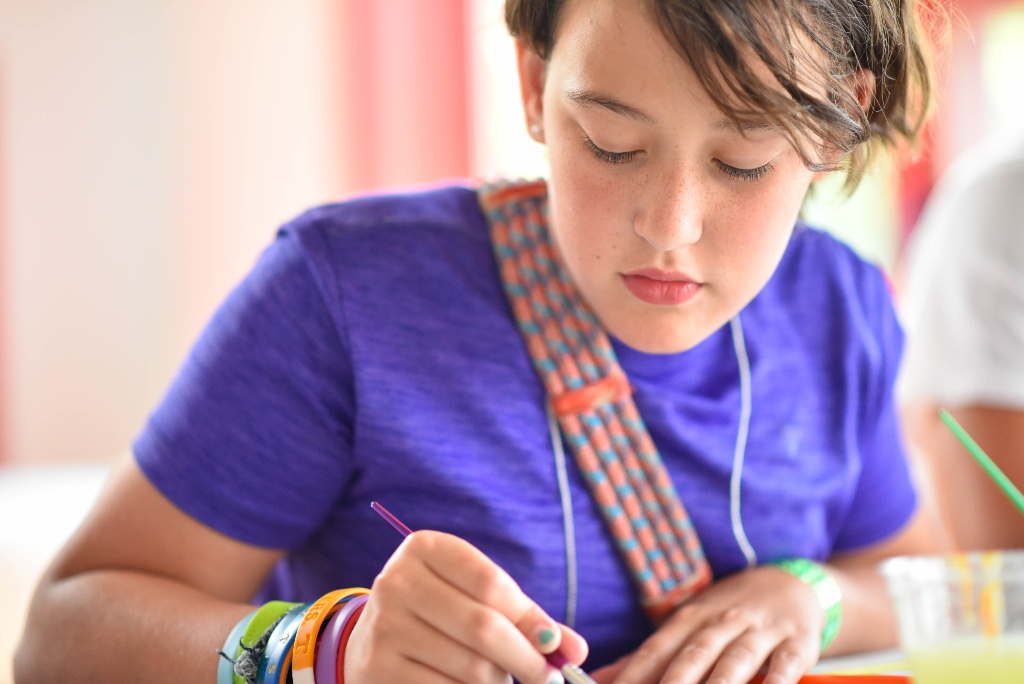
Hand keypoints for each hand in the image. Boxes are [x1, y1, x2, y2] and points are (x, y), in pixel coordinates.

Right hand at [344, 530, 588, 683]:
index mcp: (424, 548)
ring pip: (469, 667)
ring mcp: (384, 626)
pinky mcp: (378, 668)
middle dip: (526, 658)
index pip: (491, 583)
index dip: (530, 617)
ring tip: (502, 679)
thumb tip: (574, 649)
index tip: (555, 644)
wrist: (372, 641)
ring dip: (500, 681)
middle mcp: (397, 582)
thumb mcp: (475, 597)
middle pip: (483, 627)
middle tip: (549, 677)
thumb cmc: (440, 612)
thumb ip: (523, 616)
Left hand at [593, 565, 822, 683]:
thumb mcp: (687, 624)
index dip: (633, 675)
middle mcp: (721, 621)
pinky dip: (776, 682)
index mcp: (689, 618)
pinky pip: (784, 666)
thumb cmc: (727, 613)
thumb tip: (600, 678)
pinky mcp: (796, 643)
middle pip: (692, 656)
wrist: (790, 583)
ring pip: (734, 661)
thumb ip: (648, 656)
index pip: (655, 650)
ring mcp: (759, 631)